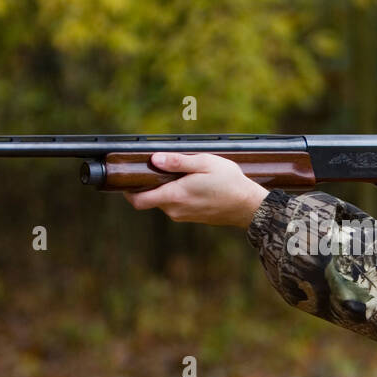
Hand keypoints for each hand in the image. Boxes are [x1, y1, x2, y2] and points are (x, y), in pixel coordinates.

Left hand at [122, 153, 268, 226]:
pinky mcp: (192, 217)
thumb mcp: (204, 163)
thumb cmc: (229, 183)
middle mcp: (175, 210)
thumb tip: (154, 159)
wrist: (249, 206)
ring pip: (164, 201)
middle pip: (150, 199)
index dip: (127, 191)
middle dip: (150, 184)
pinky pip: (177, 205)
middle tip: (159, 166)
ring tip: (182, 173)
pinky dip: (178, 195)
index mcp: (174, 196)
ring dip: (166, 189)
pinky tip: (193, 184)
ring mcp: (184, 216)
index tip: (128, 178)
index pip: (138, 200)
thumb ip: (177, 162)